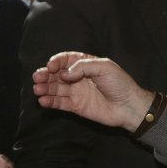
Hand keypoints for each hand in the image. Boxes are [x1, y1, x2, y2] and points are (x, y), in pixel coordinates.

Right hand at [32, 52, 154, 131]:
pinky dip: (50, 102)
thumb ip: (83, 66)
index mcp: (86, 64)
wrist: (129, 106)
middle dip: (46, 75)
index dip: (56, 62)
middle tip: (37, 77)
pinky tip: (43, 100)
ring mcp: (76, 92)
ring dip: (45, 88)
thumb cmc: (120, 84)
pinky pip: (60, 103)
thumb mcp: (105, 67)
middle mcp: (78, 77)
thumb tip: (65, 74)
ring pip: (56, 89)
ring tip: (37, 89)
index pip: (66, 60)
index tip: (50, 66)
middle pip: (57, 74)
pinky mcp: (76, 106)